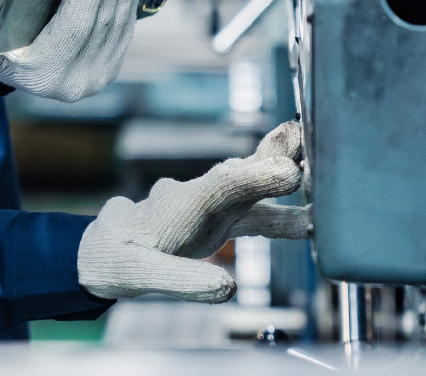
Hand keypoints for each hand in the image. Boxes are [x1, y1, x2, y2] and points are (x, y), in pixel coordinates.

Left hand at [77, 122, 311, 301]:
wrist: (102, 248)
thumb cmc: (117, 260)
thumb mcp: (140, 276)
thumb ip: (183, 280)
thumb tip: (227, 286)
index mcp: (178, 207)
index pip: (223, 186)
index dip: (257, 177)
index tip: (290, 172)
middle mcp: (199, 195)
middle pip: (243, 171)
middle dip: (276, 155)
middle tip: (310, 138)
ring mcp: (211, 203)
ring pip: (252, 185)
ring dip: (283, 175)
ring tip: (324, 170)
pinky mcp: (218, 216)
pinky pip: (254, 210)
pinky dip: (281, 210)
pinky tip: (311, 221)